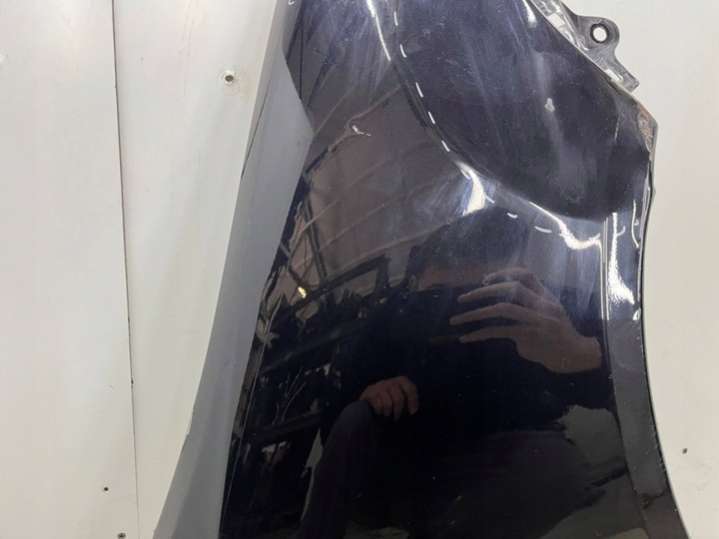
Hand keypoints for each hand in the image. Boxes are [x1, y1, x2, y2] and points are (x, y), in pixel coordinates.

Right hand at [360, 376, 419, 420]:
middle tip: (397, 417)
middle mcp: (389, 381)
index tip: (412, 412)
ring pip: (388, 403)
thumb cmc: (389, 401)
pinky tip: (379, 412)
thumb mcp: (400, 398)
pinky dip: (380, 412)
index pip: (410, 388)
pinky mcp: (369, 392)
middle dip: (399, 410)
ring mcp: (379, 386)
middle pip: (399, 398)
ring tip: (388, 415)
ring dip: (389, 412)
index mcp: (400, 380)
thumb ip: (408, 400)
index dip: (413, 401)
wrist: (368, 403)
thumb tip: (414, 410)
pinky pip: (378, 405)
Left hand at [449, 267, 601, 373]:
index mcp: (546, 296)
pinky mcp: (529, 336)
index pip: (526, 274)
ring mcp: (536, 320)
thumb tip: (499, 301)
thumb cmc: (556, 333)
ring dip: (475, 314)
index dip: (503, 273)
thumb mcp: (549, 311)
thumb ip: (530, 302)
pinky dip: (480, 333)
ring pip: (502, 309)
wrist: (573, 356)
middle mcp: (542, 305)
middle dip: (483, 292)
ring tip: (456, 320)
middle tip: (461, 299)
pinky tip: (466, 338)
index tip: (484, 280)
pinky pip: (499, 331)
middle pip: (511, 288)